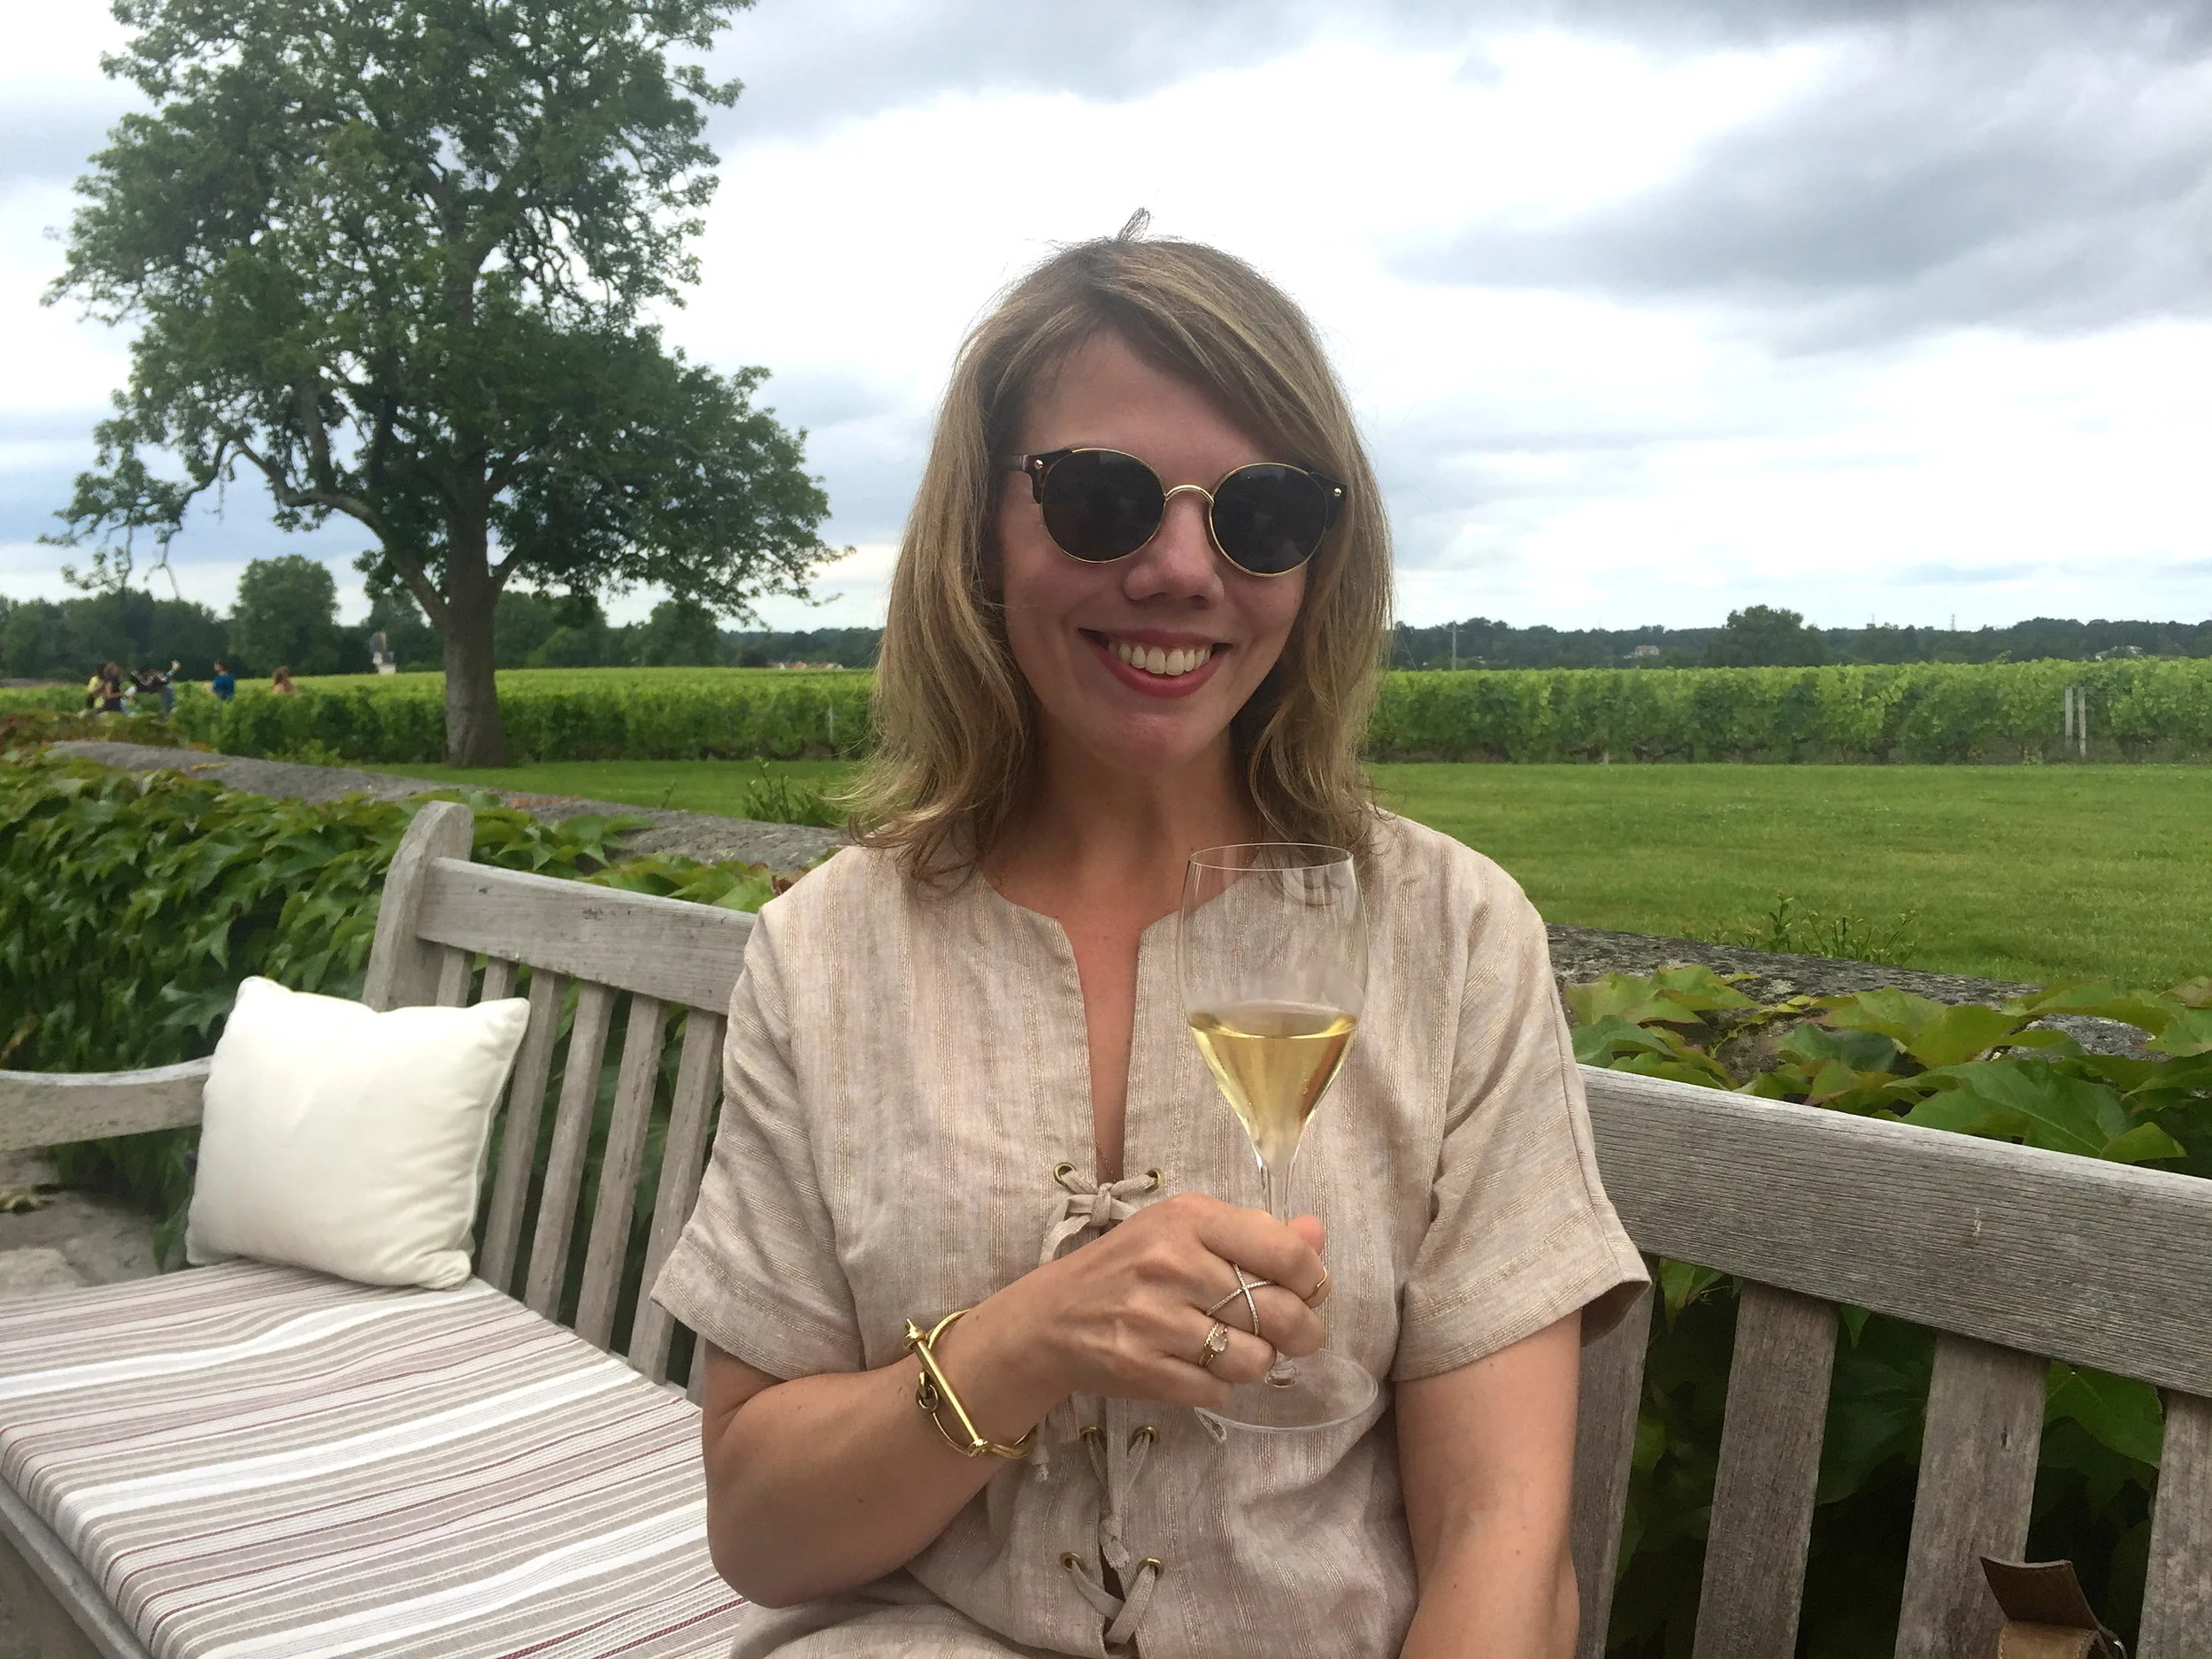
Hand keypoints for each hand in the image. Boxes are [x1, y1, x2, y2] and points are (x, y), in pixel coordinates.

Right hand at [993, 1193, 1329, 1409]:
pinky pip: (1218, 1391)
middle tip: (1294, 1333)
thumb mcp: (1188, 1229)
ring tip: (1235, 1346)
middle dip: (1302, 1331)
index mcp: (1190, 1219)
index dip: (1313, 1280)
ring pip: (1254, 1359)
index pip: (1287, 1254)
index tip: (1308, 1290)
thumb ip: (1258, 1232)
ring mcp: (1155, 1320)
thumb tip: (1318, 1233)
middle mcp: (1173, 1264)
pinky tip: (1199, 1364)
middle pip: (1279, 1313)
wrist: (1054, 1315)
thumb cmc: (1132, 1264)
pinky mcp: (1143, 1368)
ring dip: (1256, 1360)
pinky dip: (1219, 1384)